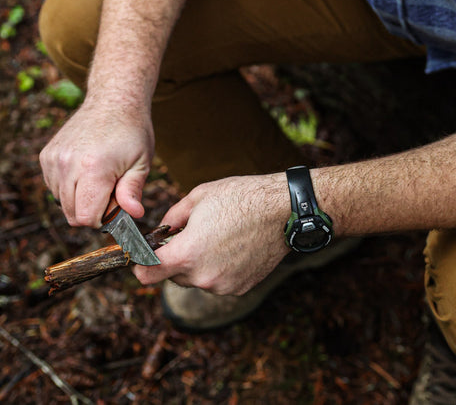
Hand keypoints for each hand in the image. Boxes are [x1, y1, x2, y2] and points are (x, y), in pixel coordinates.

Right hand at [39, 94, 153, 226]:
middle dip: (93, 209)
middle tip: (111, 188)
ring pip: (61, 202)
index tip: (116, 204)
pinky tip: (86, 168)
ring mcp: (54, 159)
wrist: (113, 100)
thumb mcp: (141, 162)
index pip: (86, 217)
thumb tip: (134, 214)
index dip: (103, 218)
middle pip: (72, 214)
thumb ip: (133, 191)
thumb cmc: (132, 132)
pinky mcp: (46, 156)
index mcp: (93, 168)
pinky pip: (54, 187)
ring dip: (80, 198)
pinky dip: (69, 186)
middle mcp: (68, 164)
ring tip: (100, 175)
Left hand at [132, 174, 287, 295]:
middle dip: (177, 259)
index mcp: (187, 253)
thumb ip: (172, 217)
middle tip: (194, 235)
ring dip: (200, 264)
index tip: (144, 256)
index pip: (146, 275)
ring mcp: (223, 286)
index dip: (141, 265)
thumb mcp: (199, 196)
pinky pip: (219, 282)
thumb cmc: (241, 197)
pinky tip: (235, 247)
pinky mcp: (240, 289)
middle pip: (173, 276)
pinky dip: (221, 268)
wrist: (283, 209)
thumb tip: (162, 231)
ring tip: (221, 237)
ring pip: (198, 279)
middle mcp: (203, 277)